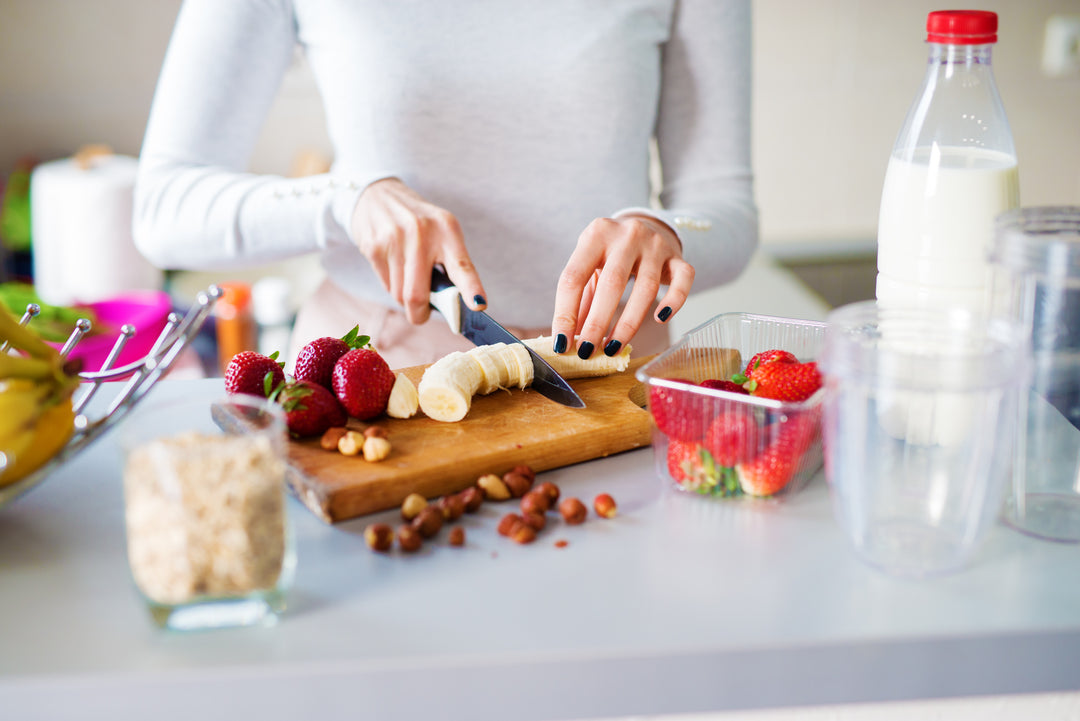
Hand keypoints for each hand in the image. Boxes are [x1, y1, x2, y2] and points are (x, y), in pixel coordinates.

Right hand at [350, 178, 486, 323]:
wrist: (377, 195)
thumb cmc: (417, 222)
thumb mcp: (440, 231)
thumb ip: (449, 263)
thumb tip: (451, 306)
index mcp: (447, 229)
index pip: (462, 265)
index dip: (471, 288)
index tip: (479, 305)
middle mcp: (421, 232)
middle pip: (417, 295)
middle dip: (419, 313)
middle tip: (421, 315)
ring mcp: (395, 239)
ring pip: (399, 295)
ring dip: (404, 297)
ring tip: (407, 277)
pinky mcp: (374, 246)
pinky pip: (386, 285)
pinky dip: (392, 285)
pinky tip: (393, 266)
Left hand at [551, 214, 693, 358]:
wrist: (646, 225)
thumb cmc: (611, 252)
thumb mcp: (590, 266)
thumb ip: (580, 299)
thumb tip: (569, 339)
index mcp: (596, 234)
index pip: (574, 277)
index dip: (565, 313)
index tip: (562, 343)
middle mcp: (627, 235)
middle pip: (612, 283)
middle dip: (597, 323)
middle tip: (587, 351)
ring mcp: (656, 244)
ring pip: (646, 288)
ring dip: (628, 323)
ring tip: (612, 347)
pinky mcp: (678, 257)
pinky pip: (683, 280)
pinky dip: (674, 301)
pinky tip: (660, 320)